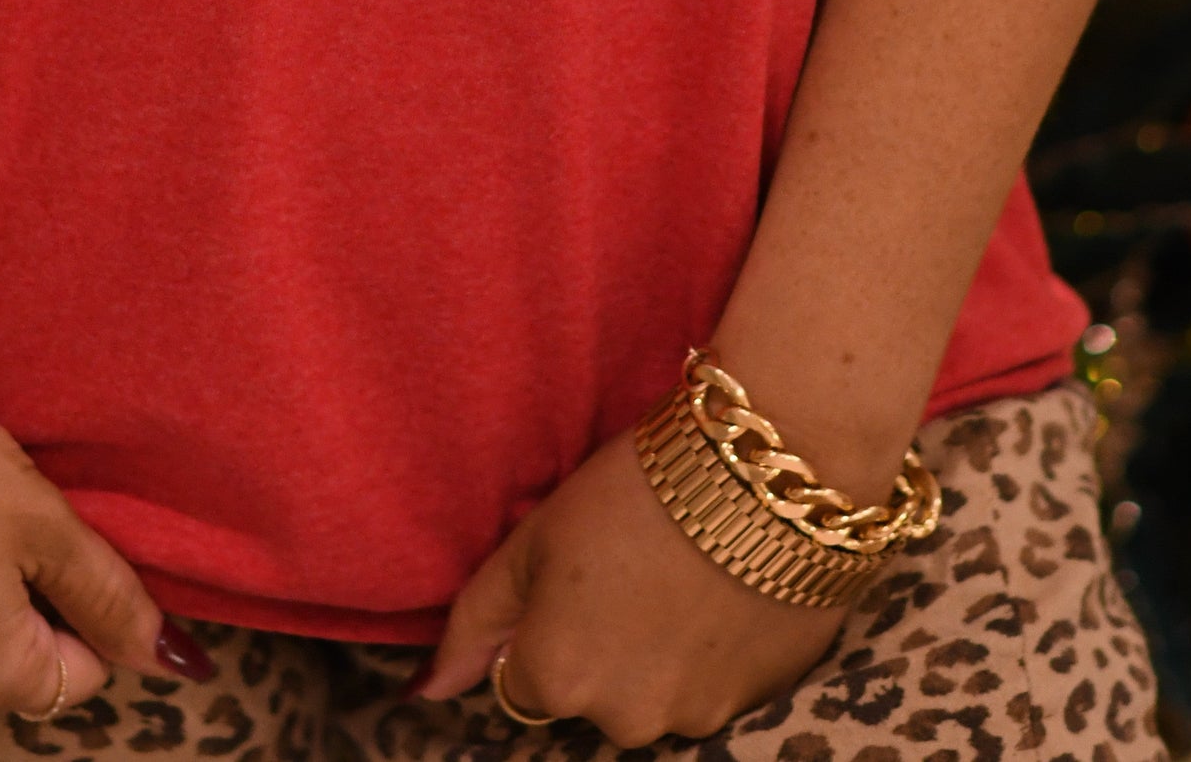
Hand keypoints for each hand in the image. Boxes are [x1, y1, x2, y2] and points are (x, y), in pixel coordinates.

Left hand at [418, 429, 842, 746]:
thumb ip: (477, 620)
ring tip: (684, 573)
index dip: (549, 619)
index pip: (526, 677)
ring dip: (660, 654)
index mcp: (557, 678)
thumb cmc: (635, 489)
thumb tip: (428, 691)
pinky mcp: (759, 701)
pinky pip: (715, 688)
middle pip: (593, 693)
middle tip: (633, 566)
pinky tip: (724, 590)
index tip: (580, 570)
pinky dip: (714, 654)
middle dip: (603, 645)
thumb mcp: (536, 537)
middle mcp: (623, 717)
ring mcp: (695, 715)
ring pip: (656, 693)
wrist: (761, 473)